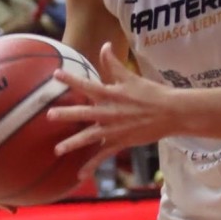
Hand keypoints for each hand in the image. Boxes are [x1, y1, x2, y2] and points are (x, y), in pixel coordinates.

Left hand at [48, 42, 176, 180]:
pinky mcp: (120, 142)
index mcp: (112, 94)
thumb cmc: (151, 92)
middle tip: (50, 115)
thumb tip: (105, 44)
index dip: (71, 79)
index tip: (55, 74)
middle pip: (85, 113)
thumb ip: (113, 63)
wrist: (171, 112)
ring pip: (90, 137)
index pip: (88, 85)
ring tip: (58, 150)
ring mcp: (115, 129)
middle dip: (67, 114)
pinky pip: (103, 155)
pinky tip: (80, 175)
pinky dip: (92, 165)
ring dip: (73, 143)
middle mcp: (110, 112)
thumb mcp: (131, 76)